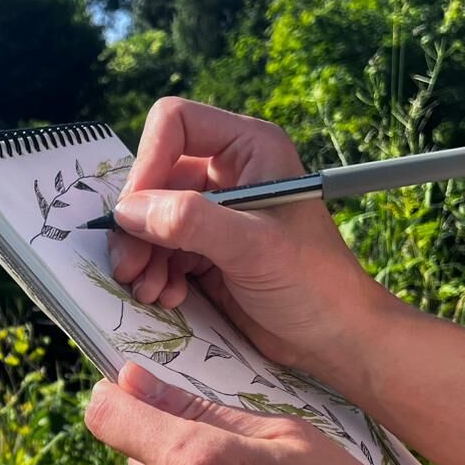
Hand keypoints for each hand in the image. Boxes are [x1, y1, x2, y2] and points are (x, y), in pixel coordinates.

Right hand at [110, 97, 402, 377]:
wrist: (335, 339)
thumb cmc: (313, 283)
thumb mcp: (252, 247)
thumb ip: (190, 221)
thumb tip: (128, 210)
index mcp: (248, 148)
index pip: (174, 124)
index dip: (148, 162)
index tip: (134, 214)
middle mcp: (227, 172)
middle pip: (153, 178)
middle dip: (137, 224)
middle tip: (129, 269)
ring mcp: (214, 213)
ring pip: (149, 218)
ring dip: (141, 256)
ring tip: (150, 291)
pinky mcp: (205, 250)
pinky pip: (159, 250)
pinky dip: (154, 275)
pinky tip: (167, 298)